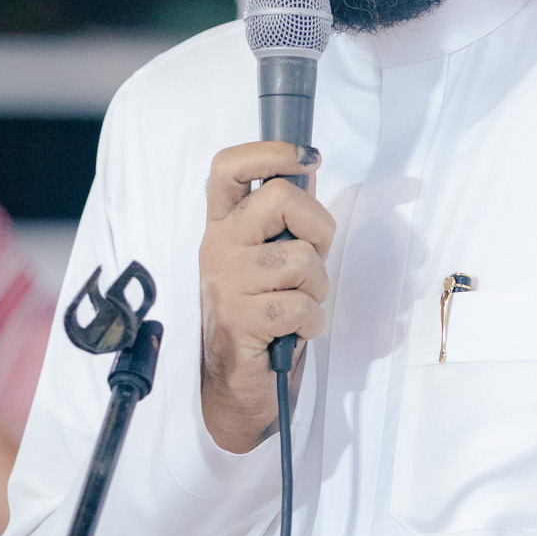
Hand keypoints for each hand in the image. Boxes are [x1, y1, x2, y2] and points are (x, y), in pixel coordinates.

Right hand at [199, 141, 334, 452]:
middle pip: (281, 199)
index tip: (308, 156)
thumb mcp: (272, 259)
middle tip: (312, 263)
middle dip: (319, 229)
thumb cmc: (262, 316)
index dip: (271, 151)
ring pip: (301, 258)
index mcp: (223, 226)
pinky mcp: (239, 319)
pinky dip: (312, 322)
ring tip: (298, 305)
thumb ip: (286, 219)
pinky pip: (301, 305)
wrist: (238, 384)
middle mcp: (217, 246)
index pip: (229, 166)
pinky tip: (295, 332)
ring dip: (316, 287)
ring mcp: (225, 282)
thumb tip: (307, 169)